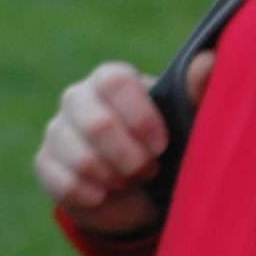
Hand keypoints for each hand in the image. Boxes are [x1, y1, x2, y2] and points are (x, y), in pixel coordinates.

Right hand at [33, 53, 212, 235]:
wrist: (139, 190)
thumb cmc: (166, 145)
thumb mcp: (186, 122)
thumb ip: (196, 92)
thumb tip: (209, 60)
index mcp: (111, 79)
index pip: (114, 82)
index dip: (139, 116)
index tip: (161, 145)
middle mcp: (78, 98)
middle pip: (96, 123)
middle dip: (130, 157)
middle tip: (149, 170)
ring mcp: (58, 130)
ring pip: (80, 158)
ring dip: (114, 178)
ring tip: (131, 180)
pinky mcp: (45, 163)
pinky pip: (64, 182)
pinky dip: (93, 195)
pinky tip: (107, 195)